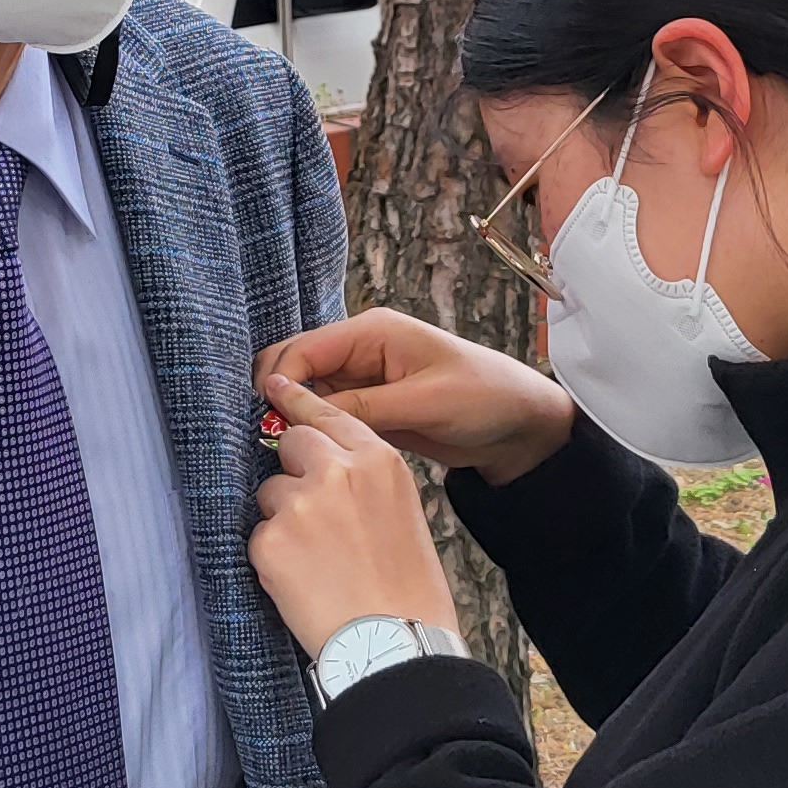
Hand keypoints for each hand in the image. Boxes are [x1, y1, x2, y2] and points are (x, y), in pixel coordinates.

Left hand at [251, 375, 461, 655]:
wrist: (394, 644)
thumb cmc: (407, 587)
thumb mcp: (402, 512)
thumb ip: (364, 479)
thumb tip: (324, 467)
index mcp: (377, 460)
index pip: (327, 415)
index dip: (300, 405)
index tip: (276, 387)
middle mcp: (337, 471)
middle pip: (291, 443)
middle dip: (293, 472)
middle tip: (311, 515)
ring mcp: (300, 503)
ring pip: (270, 493)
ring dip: (282, 521)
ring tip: (318, 563)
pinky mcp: (270, 540)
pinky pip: (258, 537)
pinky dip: (272, 560)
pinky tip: (304, 584)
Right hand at [258, 310, 571, 486]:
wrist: (521, 427)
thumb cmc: (484, 399)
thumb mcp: (424, 403)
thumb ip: (361, 405)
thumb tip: (296, 407)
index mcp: (373, 331)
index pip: (304, 349)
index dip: (278, 381)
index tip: (266, 421)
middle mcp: (361, 350)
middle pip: (296, 368)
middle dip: (278, 398)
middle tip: (268, 439)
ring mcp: (364, 379)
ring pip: (306, 396)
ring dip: (293, 419)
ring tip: (283, 453)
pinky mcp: (370, 407)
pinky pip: (327, 416)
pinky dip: (313, 432)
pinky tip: (306, 456)